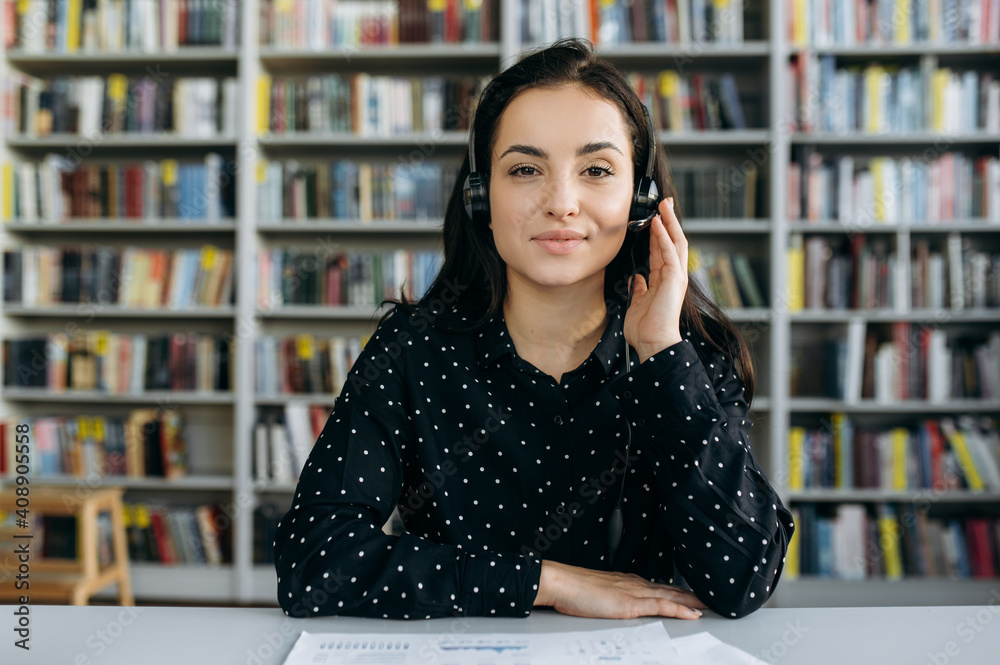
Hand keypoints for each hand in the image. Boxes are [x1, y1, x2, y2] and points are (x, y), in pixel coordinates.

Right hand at [533, 560, 705, 619]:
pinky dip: (680, 609)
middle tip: (711, 598)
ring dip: (693, 601)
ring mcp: (635, 593)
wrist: (561, 582)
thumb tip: (616, 603)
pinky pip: (662, 606)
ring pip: (672, 596)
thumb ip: (611, 597)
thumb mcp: (597, 593)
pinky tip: (693, 614)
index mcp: (628, 582)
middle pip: (671, 590)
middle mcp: (635, 584)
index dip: (678, 591)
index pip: (659, 587)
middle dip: (691, 595)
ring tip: (710, 605)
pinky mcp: (631, 603)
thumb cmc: (573, 589)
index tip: (692, 594)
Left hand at [623, 197, 688, 362]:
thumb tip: (637, 279)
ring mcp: (676, 276)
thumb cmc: (646, 328)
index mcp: (664, 280)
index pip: (661, 250)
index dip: (658, 233)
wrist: (653, 343)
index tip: (654, 219)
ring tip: (663, 205)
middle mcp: (673, 276)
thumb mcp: (638, 303)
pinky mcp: (675, 279)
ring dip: (669, 222)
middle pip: (673, 241)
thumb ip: (639, 289)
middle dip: (669, 221)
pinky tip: (658, 223)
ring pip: (675, 242)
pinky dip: (663, 236)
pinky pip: (668, 253)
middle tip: (664, 203)